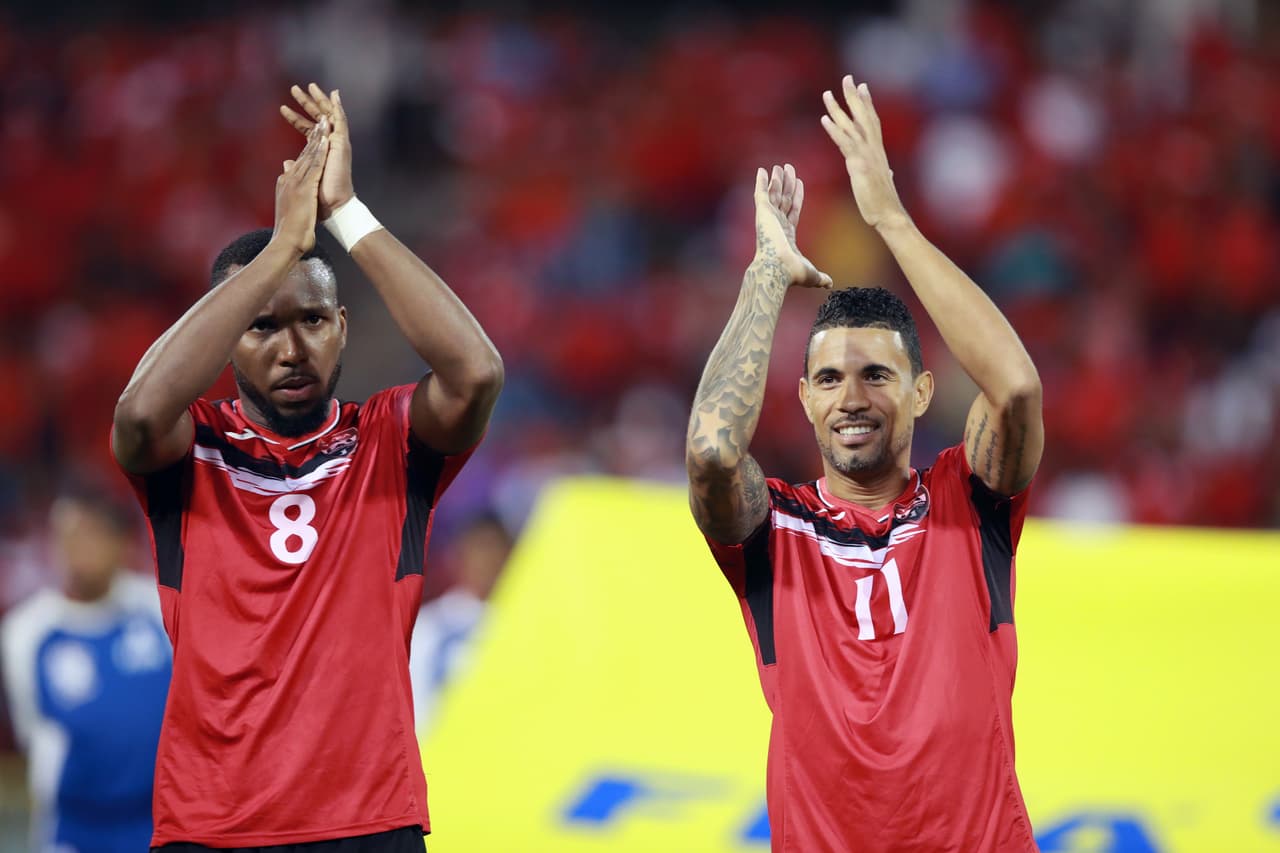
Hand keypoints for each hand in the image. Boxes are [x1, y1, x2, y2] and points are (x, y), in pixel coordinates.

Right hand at [274, 119, 329, 253]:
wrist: (286, 242)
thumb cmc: (290, 230)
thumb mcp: (288, 206)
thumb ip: (288, 189)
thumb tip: (287, 169)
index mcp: (288, 183)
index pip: (300, 160)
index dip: (309, 144)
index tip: (316, 130)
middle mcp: (289, 179)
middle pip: (304, 152)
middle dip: (313, 133)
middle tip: (322, 115)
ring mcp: (296, 183)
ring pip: (309, 155)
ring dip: (318, 137)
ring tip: (325, 120)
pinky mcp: (303, 189)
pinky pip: (314, 166)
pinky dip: (320, 152)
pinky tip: (326, 141)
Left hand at [280, 83, 352, 219]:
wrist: (332, 206)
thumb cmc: (319, 196)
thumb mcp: (302, 179)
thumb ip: (295, 167)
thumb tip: (287, 161)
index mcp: (319, 153)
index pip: (307, 131)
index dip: (296, 119)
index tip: (283, 109)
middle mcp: (329, 146)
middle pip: (317, 119)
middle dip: (306, 103)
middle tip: (295, 88)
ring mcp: (336, 144)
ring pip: (328, 116)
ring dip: (320, 100)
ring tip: (311, 85)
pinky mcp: (342, 144)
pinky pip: (341, 121)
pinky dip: (338, 108)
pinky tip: (334, 95)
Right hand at [754, 163, 831, 289]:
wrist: (778, 269)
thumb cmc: (793, 273)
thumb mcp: (812, 273)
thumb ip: (820, 276)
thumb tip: (830, 283)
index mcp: (787, 234)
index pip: (793, 210)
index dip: (797, 196)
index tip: (800, 183)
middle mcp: (777, 224)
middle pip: (784, 198)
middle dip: (787, 184)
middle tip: (788, 168)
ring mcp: (769, 218)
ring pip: (774, 193)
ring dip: (777, 180)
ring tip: (780, 166)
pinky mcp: (762, 213)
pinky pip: (761, 193)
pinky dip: (761, 182)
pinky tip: (761, 170)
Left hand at [821, 76, 909, 230]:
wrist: (888, 214)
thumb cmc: (884, 202)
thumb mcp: (882, 182)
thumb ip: (883, 172)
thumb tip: (887, 171)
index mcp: (877, 151)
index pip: (872, 121)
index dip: (866, 103)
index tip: (861, 87)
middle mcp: (873, 148)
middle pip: (863, 116)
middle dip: (853, 96)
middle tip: (847, 78)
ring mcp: (866, 154)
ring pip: (851, 125)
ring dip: (838, 108)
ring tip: (827, 94)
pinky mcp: (859, 164)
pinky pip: (844, 143)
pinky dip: (834, 130)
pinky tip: (825, 119)